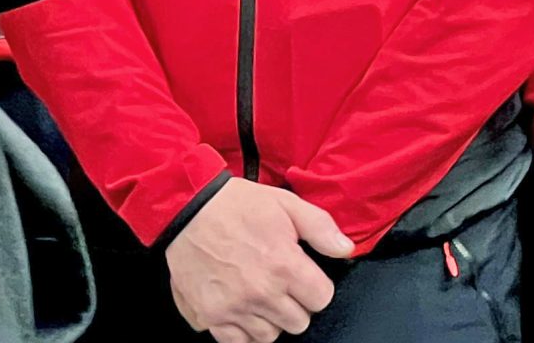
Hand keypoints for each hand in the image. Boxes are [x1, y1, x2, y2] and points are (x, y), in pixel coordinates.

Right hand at [165, 179, 349, 340]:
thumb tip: (346, 249)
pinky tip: (241, 308)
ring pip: (271, 335)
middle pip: (299, 322)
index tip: (302, 275)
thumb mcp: (285, 204)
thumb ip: (320, 227)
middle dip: (294, 303)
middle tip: (278, 282)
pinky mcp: (212, 316)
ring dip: (269, 318)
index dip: (314, 286)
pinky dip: (243, 330)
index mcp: (284, 264)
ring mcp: (235, 307)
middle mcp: (262, 291)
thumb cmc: (235, 205)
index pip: (322, 299)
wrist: (186, 208)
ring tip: (258, 293)